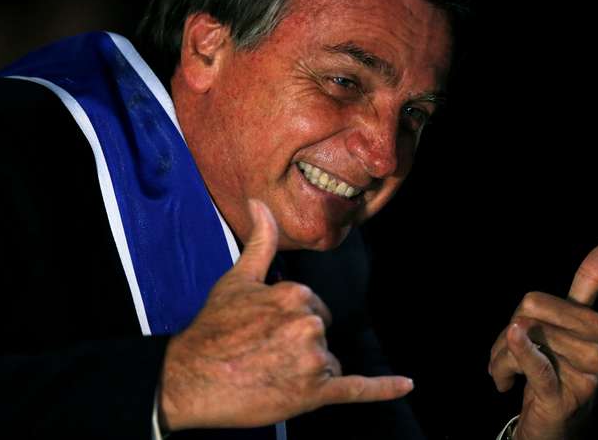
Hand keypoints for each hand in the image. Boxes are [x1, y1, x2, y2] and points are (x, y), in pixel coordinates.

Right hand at [159, 199, 413, 430]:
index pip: (312, 309)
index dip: (287, 322)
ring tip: (268, 373)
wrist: (190, 378)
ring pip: (327, 364)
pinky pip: (357, 389)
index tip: (261, 331)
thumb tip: (259, 202)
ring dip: (305, 372)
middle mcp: (310, 325)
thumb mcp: (237, 278)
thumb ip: (260, 241)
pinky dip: (383, 389)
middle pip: (321, 336)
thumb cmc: (213, 327)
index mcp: (297, 295)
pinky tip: (406, 385)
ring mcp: (313, 361)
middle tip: (261, 354)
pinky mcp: (314, 395)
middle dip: (297, 346)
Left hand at [488, 241, 597, 439]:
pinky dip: (522, 352)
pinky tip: (516, 337)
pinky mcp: (566, 394)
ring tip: (507, 375)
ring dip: (500, 360)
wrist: (555, 422)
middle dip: (505, 337)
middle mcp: (596, 346)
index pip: (537, 301)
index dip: (522, 314)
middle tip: (509, 357)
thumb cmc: (555, 366)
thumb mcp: (566, 327)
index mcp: (595, 325)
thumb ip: (587, 286)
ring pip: (521, 342)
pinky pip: (538, 365)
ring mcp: (585, 372)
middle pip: (524, 318)